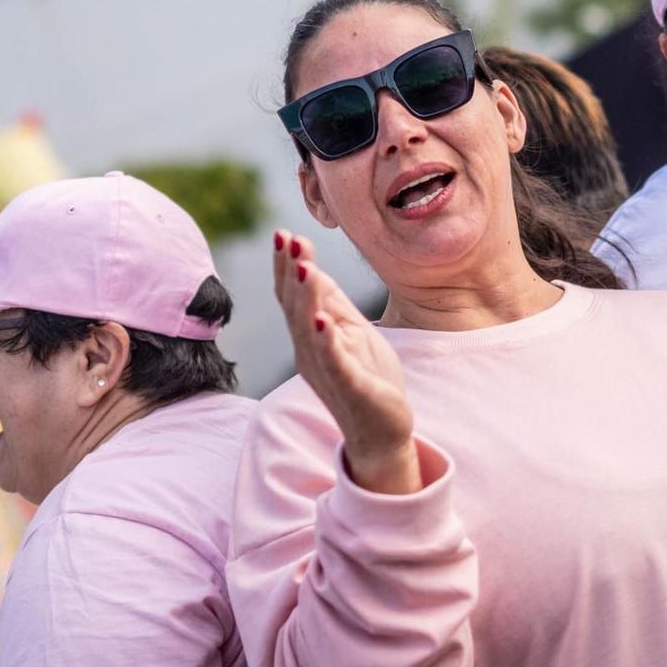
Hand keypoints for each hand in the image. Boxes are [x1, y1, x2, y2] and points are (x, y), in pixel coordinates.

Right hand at [272, 229, 419, 493]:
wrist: (382, 433)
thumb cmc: (367, 379)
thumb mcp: (352, 331)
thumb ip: (332, 302)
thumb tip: (310, 264)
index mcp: (310, 336)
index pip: (293, 295)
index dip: (286, 265)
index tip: (284, 233)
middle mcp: (309, 352)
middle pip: (293, 306)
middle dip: (289, 271)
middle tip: (285, 238)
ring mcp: (327, 370)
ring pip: (309, 329)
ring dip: (305, 297)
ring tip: (303, 266)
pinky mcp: (350, 388)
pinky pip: (334, 362)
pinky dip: (325, 340)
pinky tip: (321, 320)